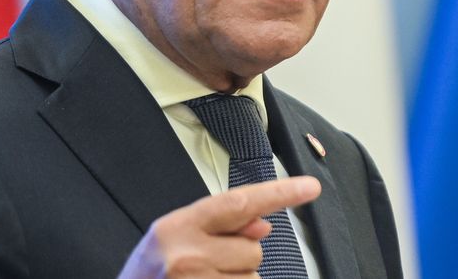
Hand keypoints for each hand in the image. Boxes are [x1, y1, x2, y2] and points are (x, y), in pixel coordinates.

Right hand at [117, 175, 320, 277]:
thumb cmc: (148, 274)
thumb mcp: (173, 238)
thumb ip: (219, 226)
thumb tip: (264, 224)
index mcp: (177, 227)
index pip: (239, 203)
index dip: (278, 194)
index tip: (309, 187)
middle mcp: (188, 257)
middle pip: (254, 248)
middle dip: (239, 256)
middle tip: (204, 265)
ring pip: (254, 277)